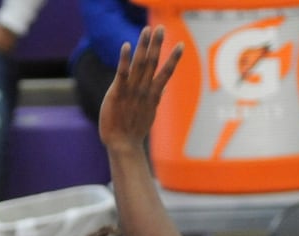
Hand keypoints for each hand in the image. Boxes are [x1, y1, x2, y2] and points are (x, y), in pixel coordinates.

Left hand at [99, 26, 182, 152]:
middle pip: (153, 63)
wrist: (122, 145)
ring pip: (140, 64)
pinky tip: (126, 46)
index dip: (173, 59)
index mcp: (153, 95)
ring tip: (148, 30)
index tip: (181, 45)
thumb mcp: (149, 114)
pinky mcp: (117, 94)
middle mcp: (144, 91)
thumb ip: (155, 98)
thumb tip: (162, 88)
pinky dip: (125, 60)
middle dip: (158, 45)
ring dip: (144, 46)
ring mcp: (132, 91)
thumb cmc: (133, 131)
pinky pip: (122, 74)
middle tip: (162, 28)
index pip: (165, 73)